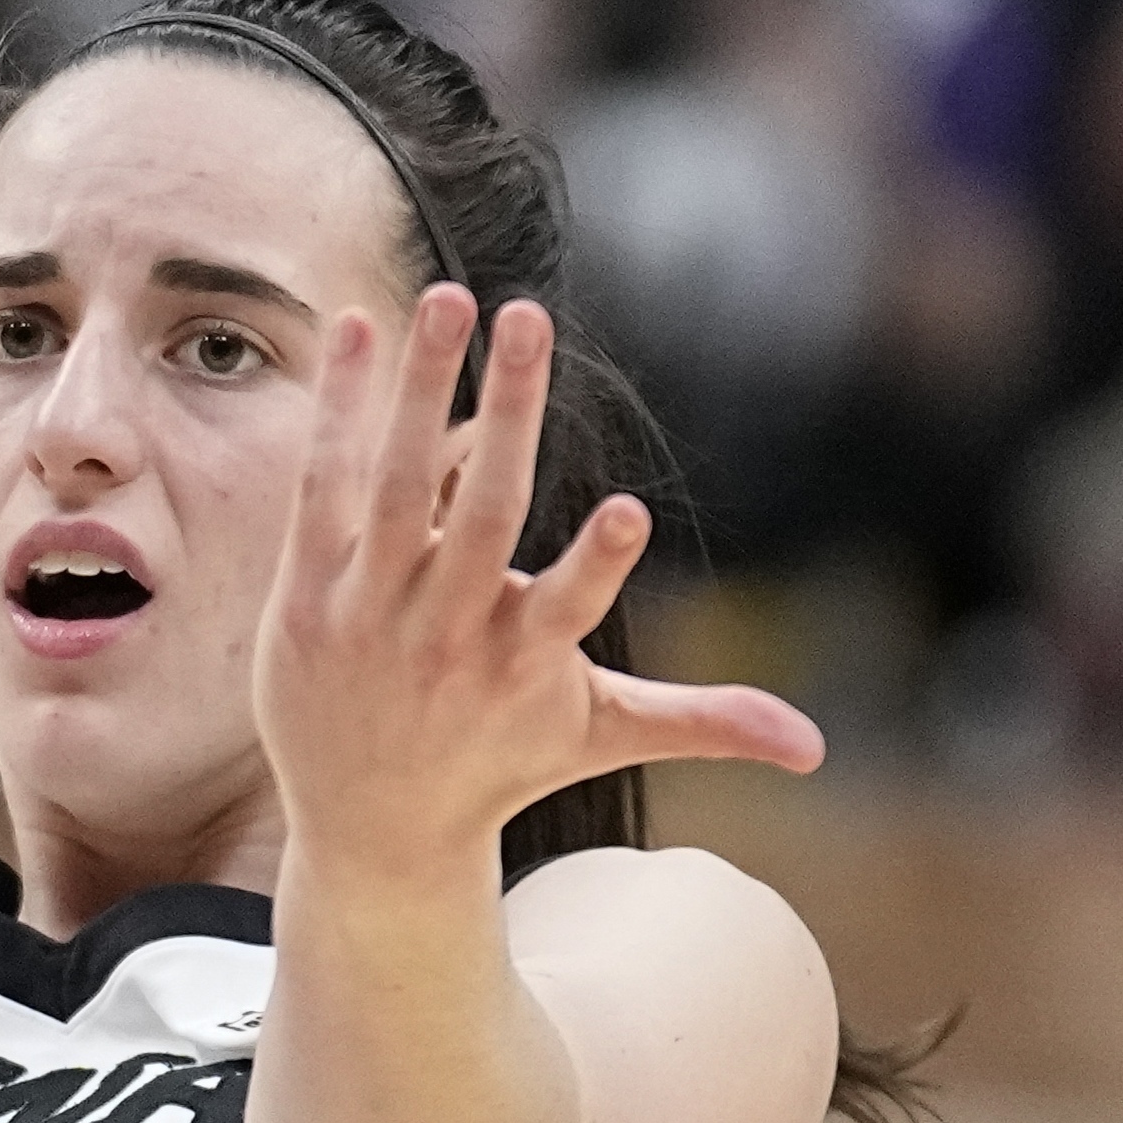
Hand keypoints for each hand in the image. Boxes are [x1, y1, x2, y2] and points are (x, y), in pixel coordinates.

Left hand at [254, 286, 822, 881]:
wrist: (368, 827)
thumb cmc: (499, 763)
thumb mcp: (596, 738)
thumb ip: (700, 722)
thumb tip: (815, 749)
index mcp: (523, 663)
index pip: (568, 609)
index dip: (599, 565)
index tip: (629, 512)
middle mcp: (443, 633)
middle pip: (481, 514)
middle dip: (510, 413)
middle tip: (530, 316)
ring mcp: (369, 608)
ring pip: (395, 484)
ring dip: (420, 385)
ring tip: (450, 295)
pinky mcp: (308, 589)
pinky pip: (324, 485)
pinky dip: (339, 409)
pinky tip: (353, 323)